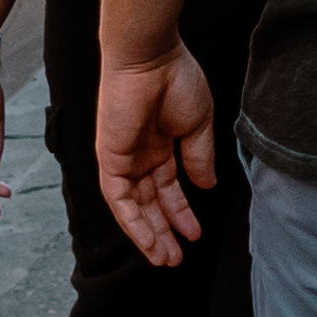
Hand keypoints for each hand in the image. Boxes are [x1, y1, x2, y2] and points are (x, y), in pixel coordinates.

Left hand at [92, 47, 216, 263]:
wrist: (150, 58)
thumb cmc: (177, 80)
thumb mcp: (198, 125)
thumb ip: (200, 158)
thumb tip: (206, 188)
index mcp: (161, 145)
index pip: (169, 188)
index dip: (182, 212)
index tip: (196, 234)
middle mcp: (140, 156)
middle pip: (151, 204)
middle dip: (164, 232)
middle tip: (177, 258)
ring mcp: (123, 160)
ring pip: (134, 208)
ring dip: (149, 235)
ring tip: (166, 258)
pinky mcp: (109, 160)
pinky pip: (119, 200)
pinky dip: (133, 222)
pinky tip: (149, 239)